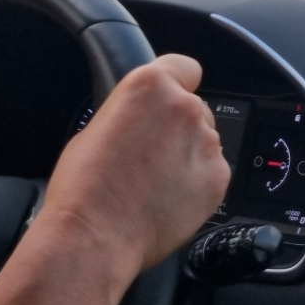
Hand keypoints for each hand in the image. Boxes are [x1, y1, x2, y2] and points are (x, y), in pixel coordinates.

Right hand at [34, 55, 229, 274]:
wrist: (94, 236)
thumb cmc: (84, 187)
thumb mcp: (96, 126)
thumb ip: (132, 111)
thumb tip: (143, 118)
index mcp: (151, 85)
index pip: (185, 67)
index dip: (177, 83)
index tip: (171, 98)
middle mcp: (185, 107)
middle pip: (194, 108)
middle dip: (178, 127)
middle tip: (151, 153)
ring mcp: (206, 142)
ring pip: (205, 140)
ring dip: (188, 154)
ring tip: (156, 182)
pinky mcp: (219, 177)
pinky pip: (213, 170)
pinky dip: (197, 182)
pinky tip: (168, 198)